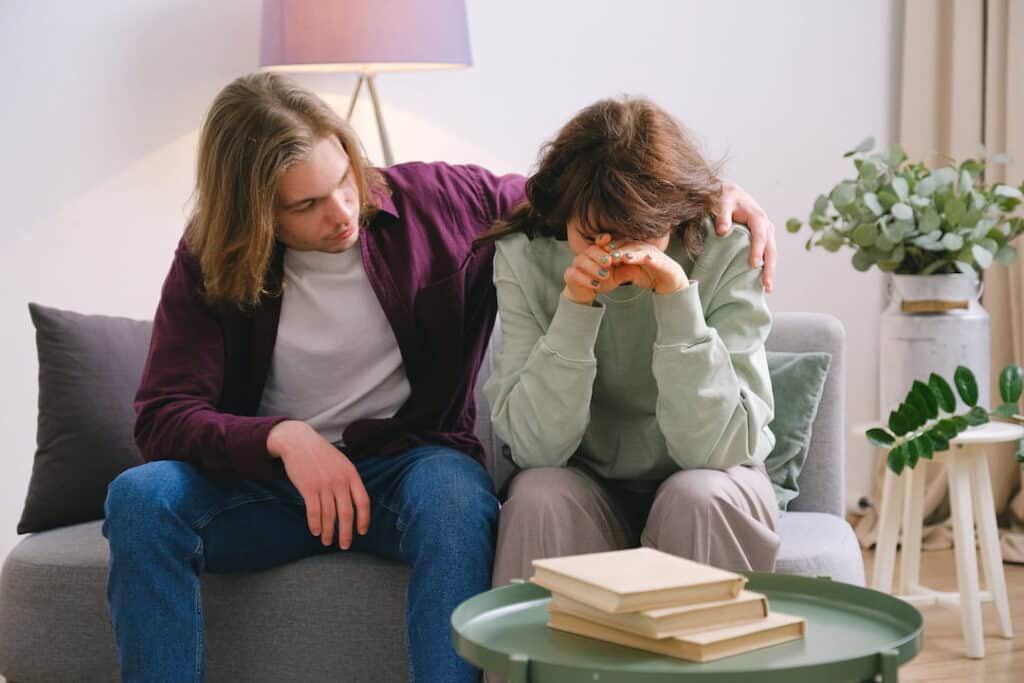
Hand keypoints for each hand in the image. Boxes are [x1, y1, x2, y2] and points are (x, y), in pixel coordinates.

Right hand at [267, 420, 369, 548]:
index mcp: (351, 474)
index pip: (363, 502)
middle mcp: (340, 481)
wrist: (298, 441)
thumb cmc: (321, 454)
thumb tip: (355, 503)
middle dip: (346, 533)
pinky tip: (315, 531)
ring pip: (329, 516)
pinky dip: (315, 524)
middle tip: (344, 545)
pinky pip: (314, 512)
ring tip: (327, 541)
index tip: (361, 532)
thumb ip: (349, 480)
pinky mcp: (308, 488)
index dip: (364, 519)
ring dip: (328, 532)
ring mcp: (324, 484)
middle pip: (347, 514)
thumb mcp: (342, 463)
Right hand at [562, 234, 619, 304]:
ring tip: (605, 275)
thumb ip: (625, 271)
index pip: (599, 242)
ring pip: (582, 261)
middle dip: (600, 255)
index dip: (603, 239)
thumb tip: (637, 267)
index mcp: (597, 251)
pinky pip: (575, 274)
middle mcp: (585, 255)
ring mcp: (576, 264)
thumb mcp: (616, 276)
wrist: (586, 292)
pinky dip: (586, 279)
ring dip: (594, 268)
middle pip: (591, 250)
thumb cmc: (601, 280)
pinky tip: (595, 284)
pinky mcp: (570, 275)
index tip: (609, 239)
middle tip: (609, 262)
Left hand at [609, 241, 688, 293]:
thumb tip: (606, 268)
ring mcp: (652, 252)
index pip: (619, 244)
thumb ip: (620, 270)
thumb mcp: (631, 274)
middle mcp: (642, 247)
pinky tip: (633, 259)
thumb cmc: (650, 275)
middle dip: (615, 246)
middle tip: (604, 250)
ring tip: (616, 256)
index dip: (608, 244)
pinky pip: (649, 258)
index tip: (596, 248)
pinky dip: (641, 258)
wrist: (670, 283)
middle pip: (626, 244)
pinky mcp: (660, 261)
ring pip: (636, 249)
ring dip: (626, 251)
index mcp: (634, 248)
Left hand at [715, 181, 775, 292]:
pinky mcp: (763, 239)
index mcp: (757, 217)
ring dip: (770, 271)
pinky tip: (762, 282)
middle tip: (766, 285)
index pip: (760, 235)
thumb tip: (722, 230)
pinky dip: (766, 268)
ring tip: (768, 289)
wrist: (731, 193)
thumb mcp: (722, 202)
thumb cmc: (725, 198)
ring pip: (772, 254)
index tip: (754, 264)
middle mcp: (766, 226)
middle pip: (771, 249)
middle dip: (769, 268)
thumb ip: (722, 215)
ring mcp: (766, 233)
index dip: (758, 250)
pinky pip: (767, 255)